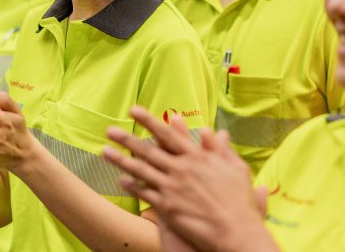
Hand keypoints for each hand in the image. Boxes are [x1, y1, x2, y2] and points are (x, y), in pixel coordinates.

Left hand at [102, 106, 273, 251]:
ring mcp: (172, 187)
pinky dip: (131, 186)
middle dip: (126, 138)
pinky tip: (120, 180)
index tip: (134, 110)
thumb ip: (222, 149)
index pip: (168, 134)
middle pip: (148, 150)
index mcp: (197, 157)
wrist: (237, 234)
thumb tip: (217, 131)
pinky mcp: (167, 207)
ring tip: (104, 151)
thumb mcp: (236, 170)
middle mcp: (181, 169)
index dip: (149, 121)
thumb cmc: (240, 203)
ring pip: (141, 169)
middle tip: (109, 130)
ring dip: (120, 160)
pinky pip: (144, 193)